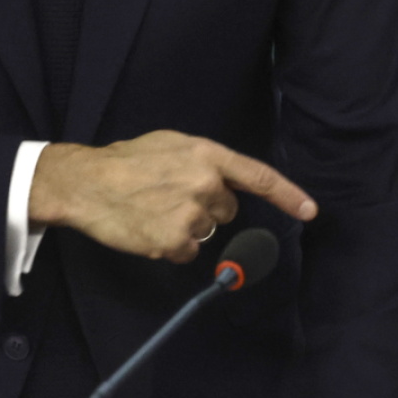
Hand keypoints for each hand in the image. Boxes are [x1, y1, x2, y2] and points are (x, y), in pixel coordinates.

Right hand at [28, 130, 317, 262]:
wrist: (87, 182)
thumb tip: (224, 183)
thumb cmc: (128, 161)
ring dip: (186, 228)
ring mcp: (191, 214)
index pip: (258, 176)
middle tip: (171, 196)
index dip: (288, 194)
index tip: (310, 211)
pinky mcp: (174, 242)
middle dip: (207, 208)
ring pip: (206, 232)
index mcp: (207, 155)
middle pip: (228, 210)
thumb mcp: (172, 144)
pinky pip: (187, 252)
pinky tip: (149, 228)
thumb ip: (204, 162)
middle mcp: (206, 184)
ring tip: (154, 210)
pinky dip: (171, 246)